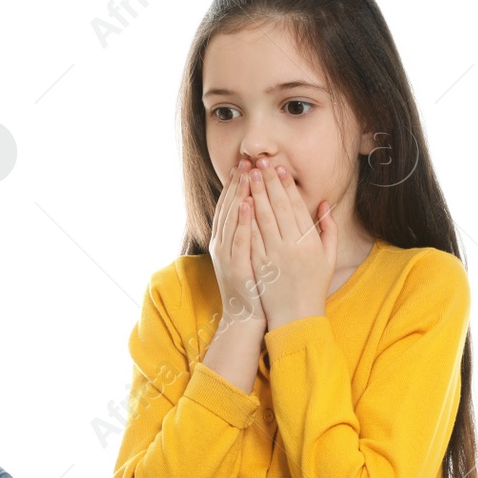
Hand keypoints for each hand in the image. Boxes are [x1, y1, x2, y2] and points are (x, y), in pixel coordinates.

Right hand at [208, 157, 273, 331]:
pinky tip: (248, 204)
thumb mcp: (248, 255)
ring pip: (232, 218)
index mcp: (225, 240)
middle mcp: (221, 244)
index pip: (230, 206)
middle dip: (238, 183)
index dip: (236, 185)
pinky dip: (242, 220)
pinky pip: (239, 239)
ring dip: (239, 194)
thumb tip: (256, 207)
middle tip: (246, 161)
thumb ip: (250, 232)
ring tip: (247, 174)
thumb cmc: (253, 285)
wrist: (246, 315)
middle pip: (229, 207)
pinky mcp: (235, 266)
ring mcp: (226, 255)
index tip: (245, 165)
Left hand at [245, 157, 337, 329]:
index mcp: (309, 242)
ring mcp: (273, 255)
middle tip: (260, 162)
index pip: (295, 206)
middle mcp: (291, 246)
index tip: (279, 168)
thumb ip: (329, 229)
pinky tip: (241, 201)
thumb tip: (324, 204)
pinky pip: (250, 236)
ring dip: (254, 193)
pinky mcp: (258, 264)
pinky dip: (245, 217)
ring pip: (261, 218)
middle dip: (268, 182)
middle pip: (276, 206)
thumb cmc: (314, 286)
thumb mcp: (329, 258)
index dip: (286, 186)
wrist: (296, 316)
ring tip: (249, 175)